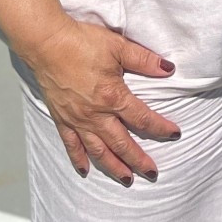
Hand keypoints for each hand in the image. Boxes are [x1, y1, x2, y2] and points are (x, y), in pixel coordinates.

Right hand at [21, 18, 179, 183]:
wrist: (47, 43)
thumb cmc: (82, 42)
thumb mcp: (119, 46)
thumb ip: (145, 60)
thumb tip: (169, 68)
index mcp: (113, 96)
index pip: (142, 118)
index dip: (160, 128)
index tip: (174, 134)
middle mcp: (95, 114)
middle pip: (121, 143)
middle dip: (138, 159)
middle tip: (152, 173)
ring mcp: (77, 119)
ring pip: (98, 150)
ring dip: (113, 166)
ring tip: (126, 179)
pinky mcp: (61, 119)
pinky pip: (71, 145)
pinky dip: (78, 160)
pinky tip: (85, 170)